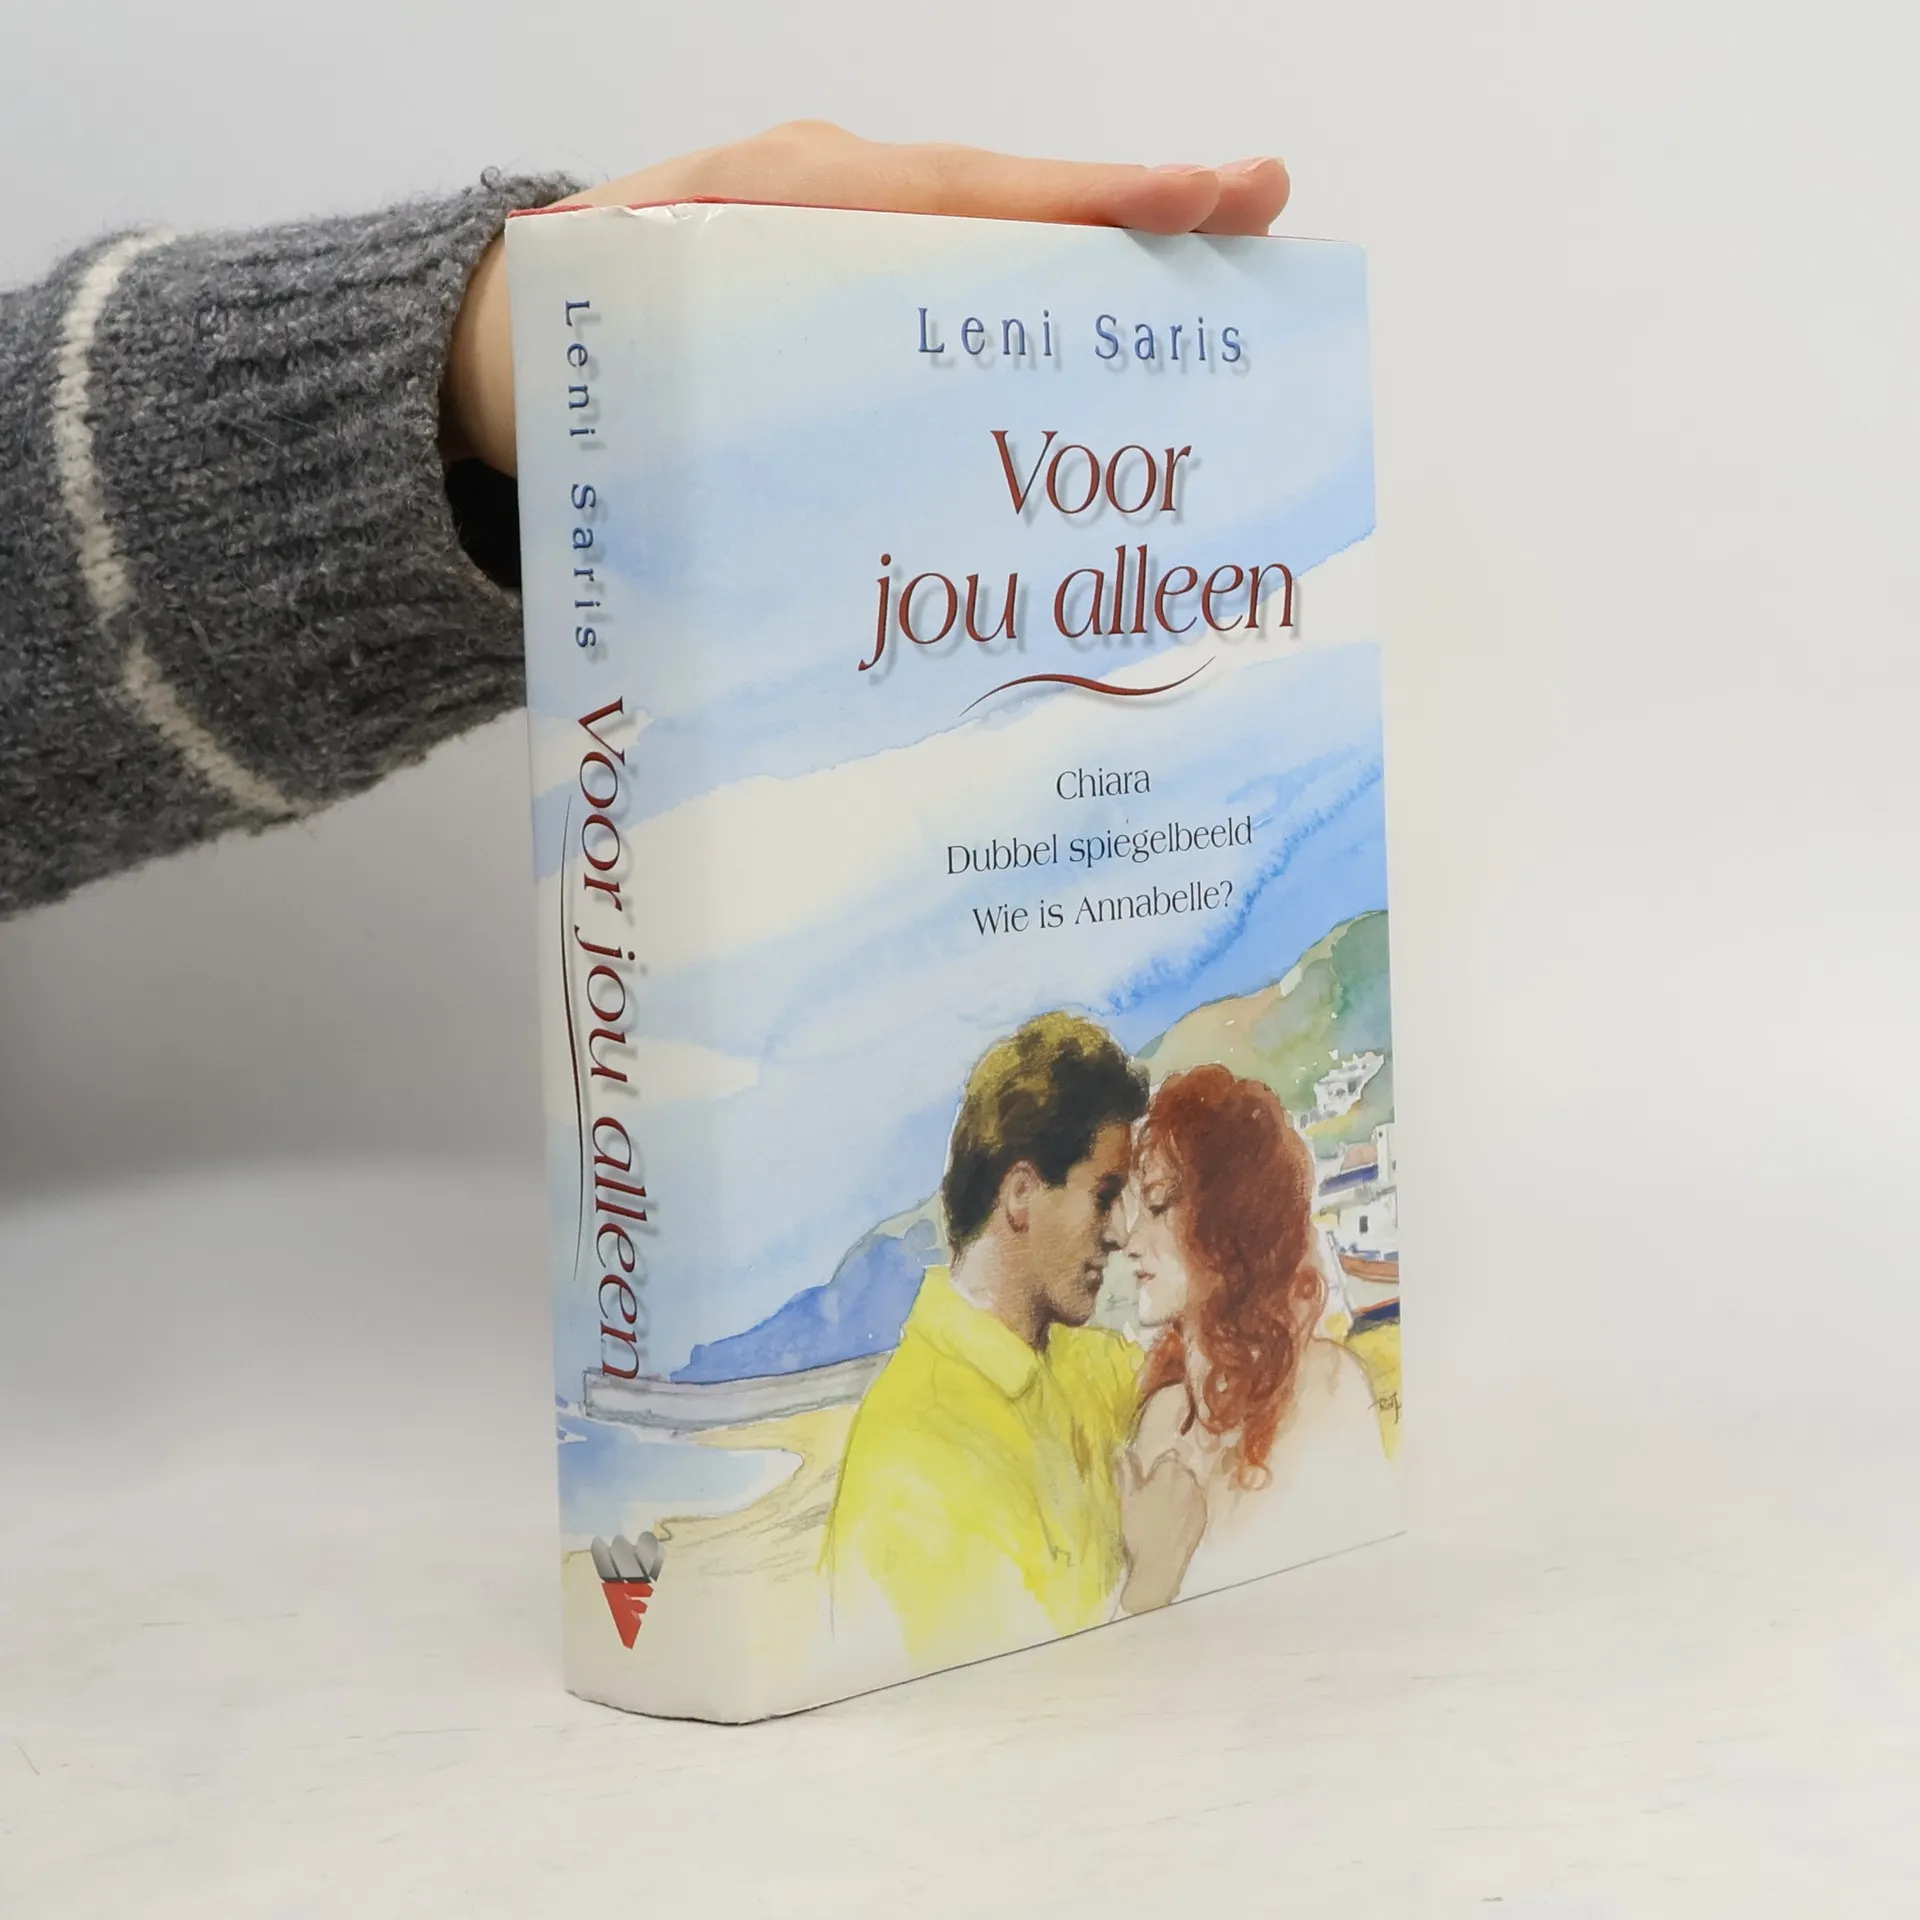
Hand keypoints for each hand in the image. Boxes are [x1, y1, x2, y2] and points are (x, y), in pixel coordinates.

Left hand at [442, 121, 1290, 474]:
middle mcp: (848, 211)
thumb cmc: (569, 344)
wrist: (513, 353)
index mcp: (795, 198)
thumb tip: (786, 397)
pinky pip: (964, 313)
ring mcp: (864, 256)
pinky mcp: (864, 312)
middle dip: (1136, 217)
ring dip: (1109, 280)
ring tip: (1230, 278)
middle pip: (1010, 213)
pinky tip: (1111, 375)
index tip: (1196, 199)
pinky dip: (1042, 334)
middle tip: (1262, 209)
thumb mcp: (624, 327)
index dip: (1080, 205)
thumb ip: (702, 340)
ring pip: (1000, 262)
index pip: (961, 195)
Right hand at [1119, 1448, 1208, 1613]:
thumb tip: (1123, 1451)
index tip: (1151, 1477)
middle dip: (1172, 1476)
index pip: (1169, 1456)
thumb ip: (1127, 1472)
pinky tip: (1177, 1519)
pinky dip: (1189, 1505)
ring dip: (1182, 1490)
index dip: (1159, 1466)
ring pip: (1191, 1485)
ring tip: (1167, 1508)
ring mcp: (1199, 1499)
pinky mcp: (1205, 1516)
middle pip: (1182, 1470)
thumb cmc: (1138, 1531)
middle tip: (1157, 1493)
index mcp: (1169, 1473)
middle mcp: (1188, 1481)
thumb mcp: (1126, 1500)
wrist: (1159, 1566)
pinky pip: (1197, 1502)